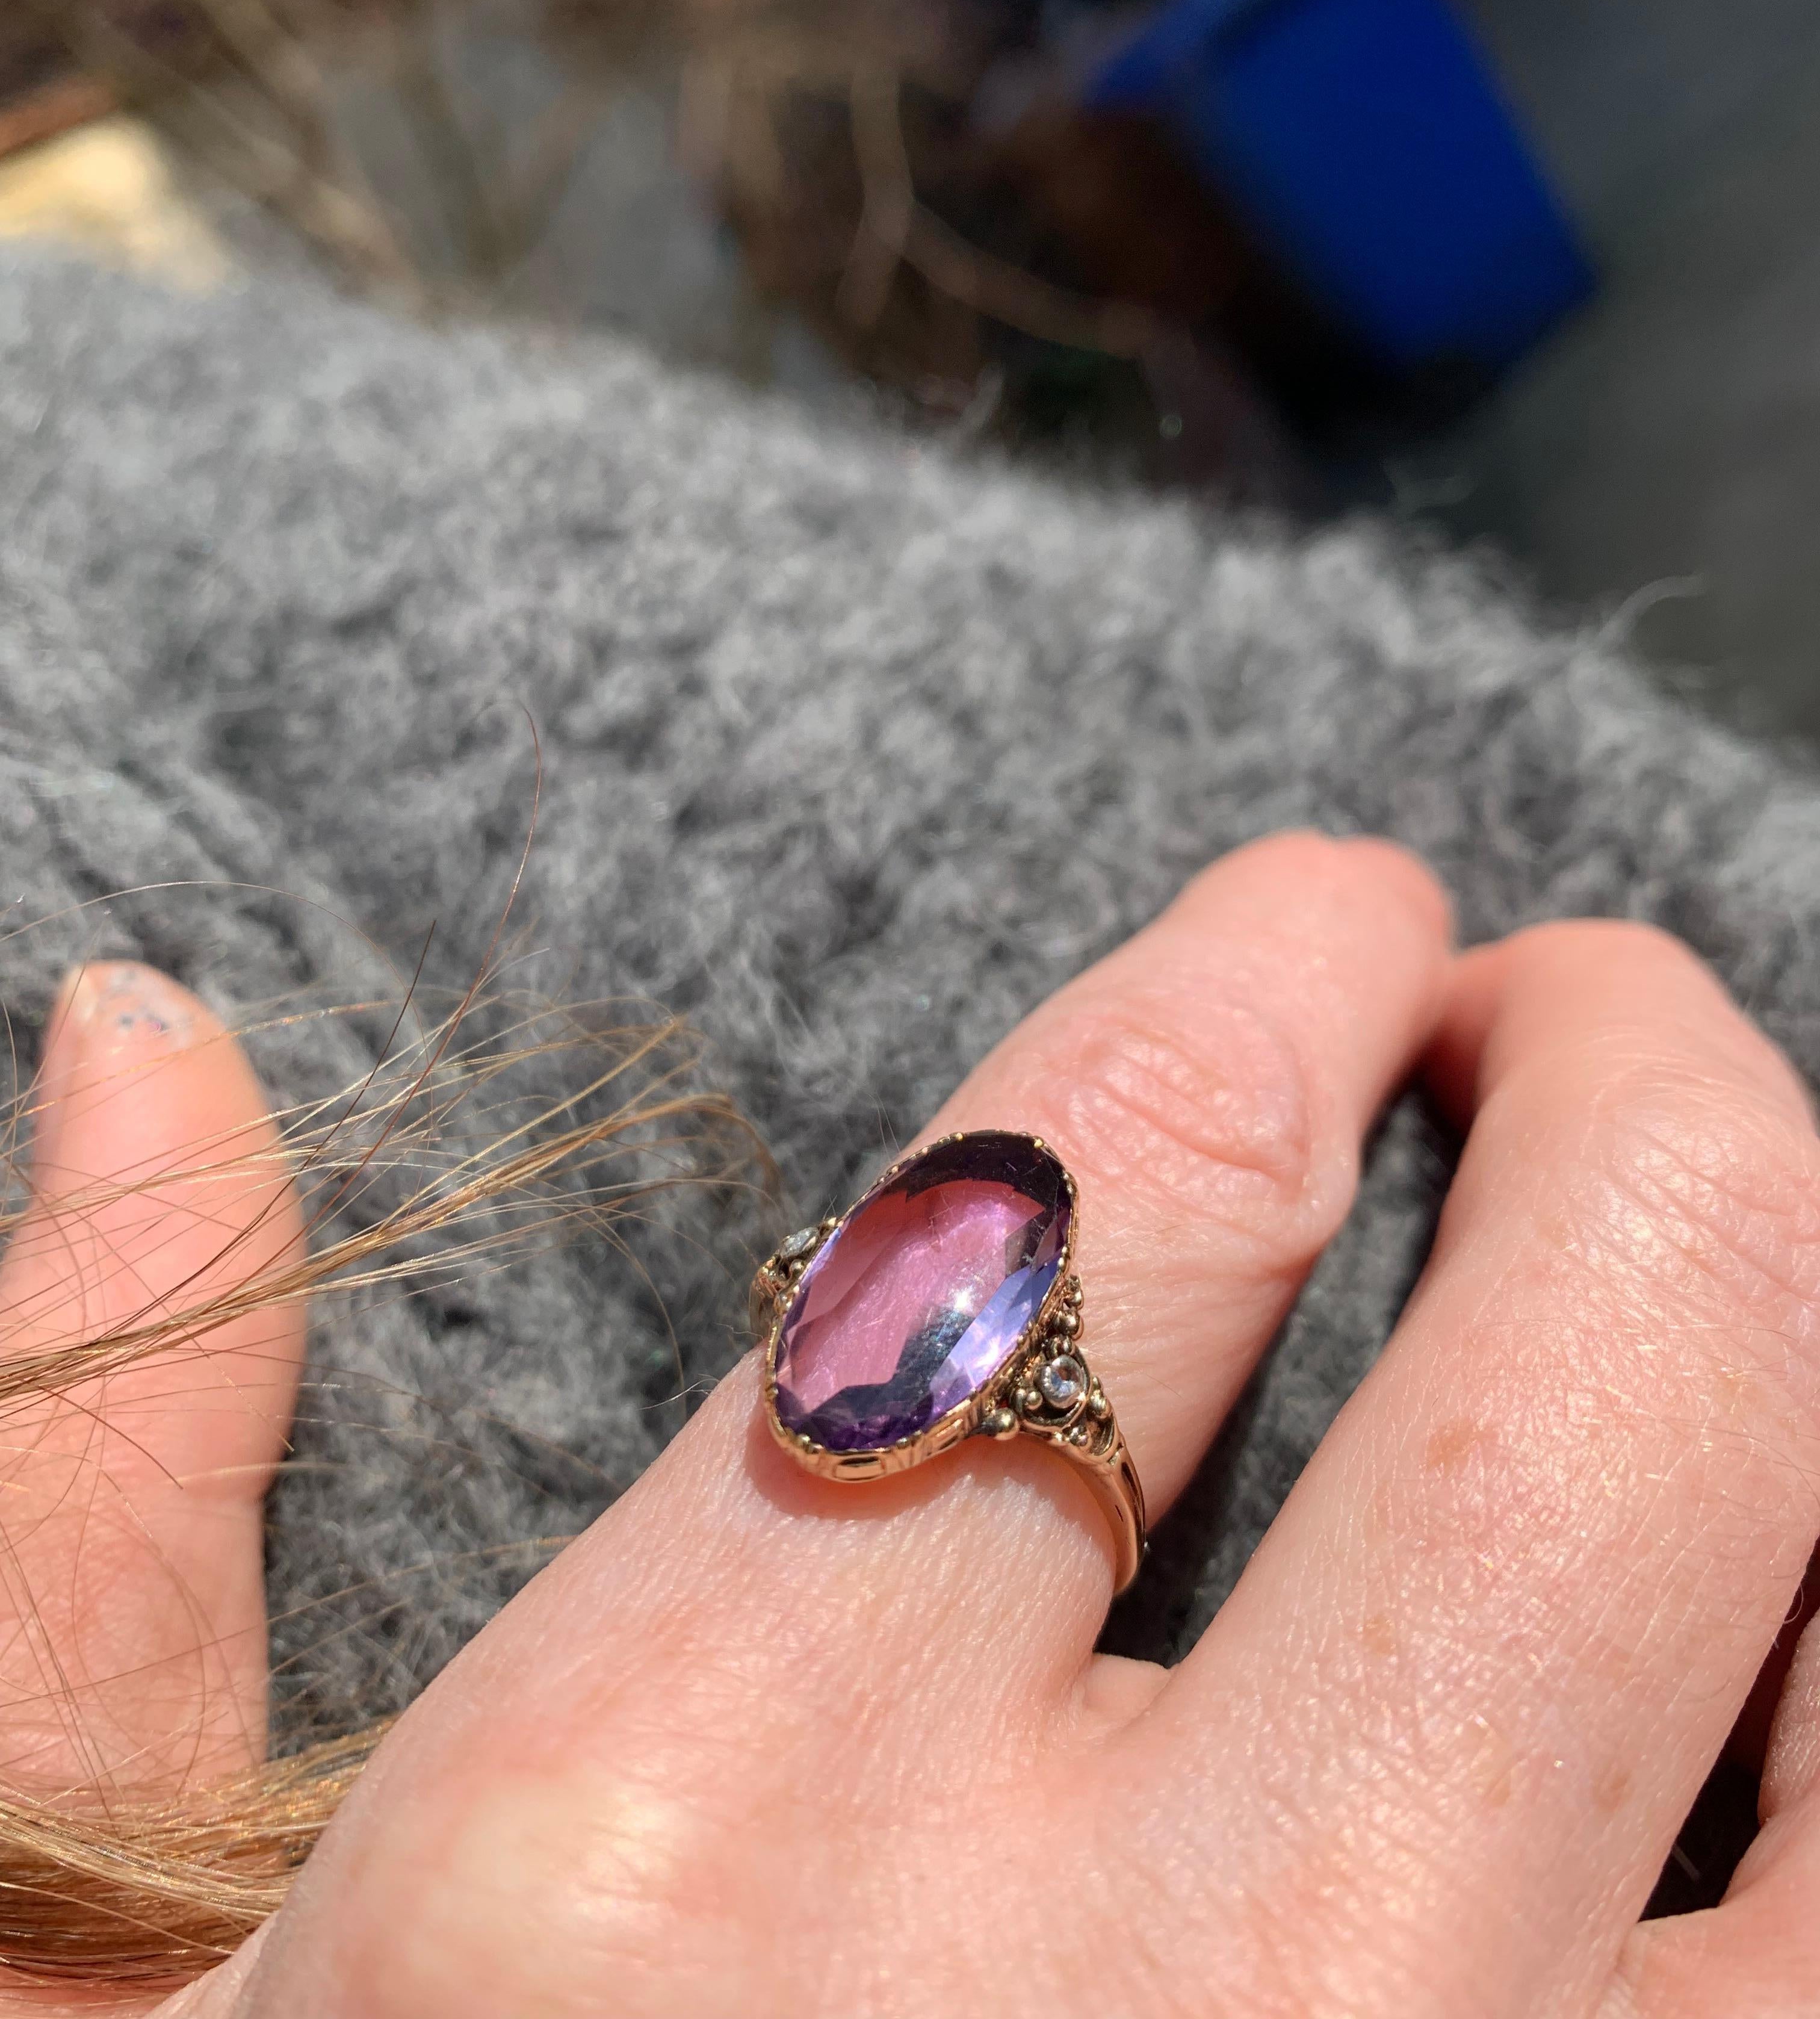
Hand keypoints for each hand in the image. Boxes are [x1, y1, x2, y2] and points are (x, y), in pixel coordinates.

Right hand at [15, 836, 1819, 2017]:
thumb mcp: (49, 1990)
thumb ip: (99, 1483)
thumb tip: (142, 1033)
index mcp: (657, 1878)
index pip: (1100, 1187)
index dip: (1272, 965)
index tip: (1337, 913)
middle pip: (1631, 1346)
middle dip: (1636, 1076)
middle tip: (1571, 1022)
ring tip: (1732, 1304)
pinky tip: (1775, 1676)